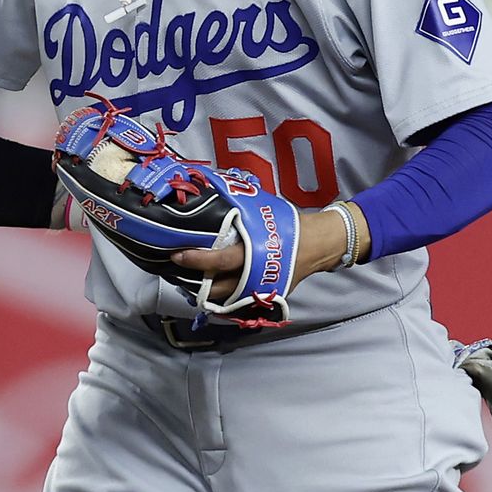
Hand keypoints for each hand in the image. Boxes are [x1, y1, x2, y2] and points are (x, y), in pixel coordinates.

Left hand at [169, 208, 349, 299]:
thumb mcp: (262, 212)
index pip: (220, 261)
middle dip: (193, 281)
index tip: (177, 255)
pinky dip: (220, 296)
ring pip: (224, 300)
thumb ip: (237, 208)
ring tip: (185, 279)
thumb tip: (209, 190)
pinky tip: (207, 286)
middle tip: (174, 270)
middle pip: (217, 288)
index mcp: (254, 254)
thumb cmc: (287, 225)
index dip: (196, 260)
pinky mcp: (263, 296)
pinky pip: (236, 301)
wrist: (317, 244)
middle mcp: (255, 277)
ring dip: (204, 291)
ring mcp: (259, 290)